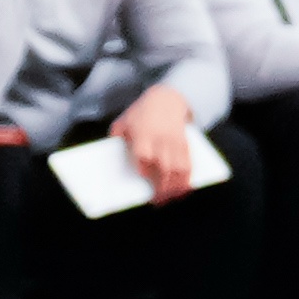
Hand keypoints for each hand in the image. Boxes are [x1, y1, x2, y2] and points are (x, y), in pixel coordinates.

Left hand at [118, 84, 202, 202]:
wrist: (167, 97)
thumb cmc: (141, 113)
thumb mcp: (124, 120)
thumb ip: (116, 136)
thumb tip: (109, 158)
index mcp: (144, 133)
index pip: (145, 153)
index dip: (145, 167)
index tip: (144, 178)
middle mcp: (161, 139)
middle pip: (165, 165)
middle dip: (163, 186)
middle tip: (158, 201)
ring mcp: (175, 142)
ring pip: (180, 168)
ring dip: (177, 186)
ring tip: (171, 198)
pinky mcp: (185, 144)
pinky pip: (189, 164)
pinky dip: (188, 179)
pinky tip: (184, 190)